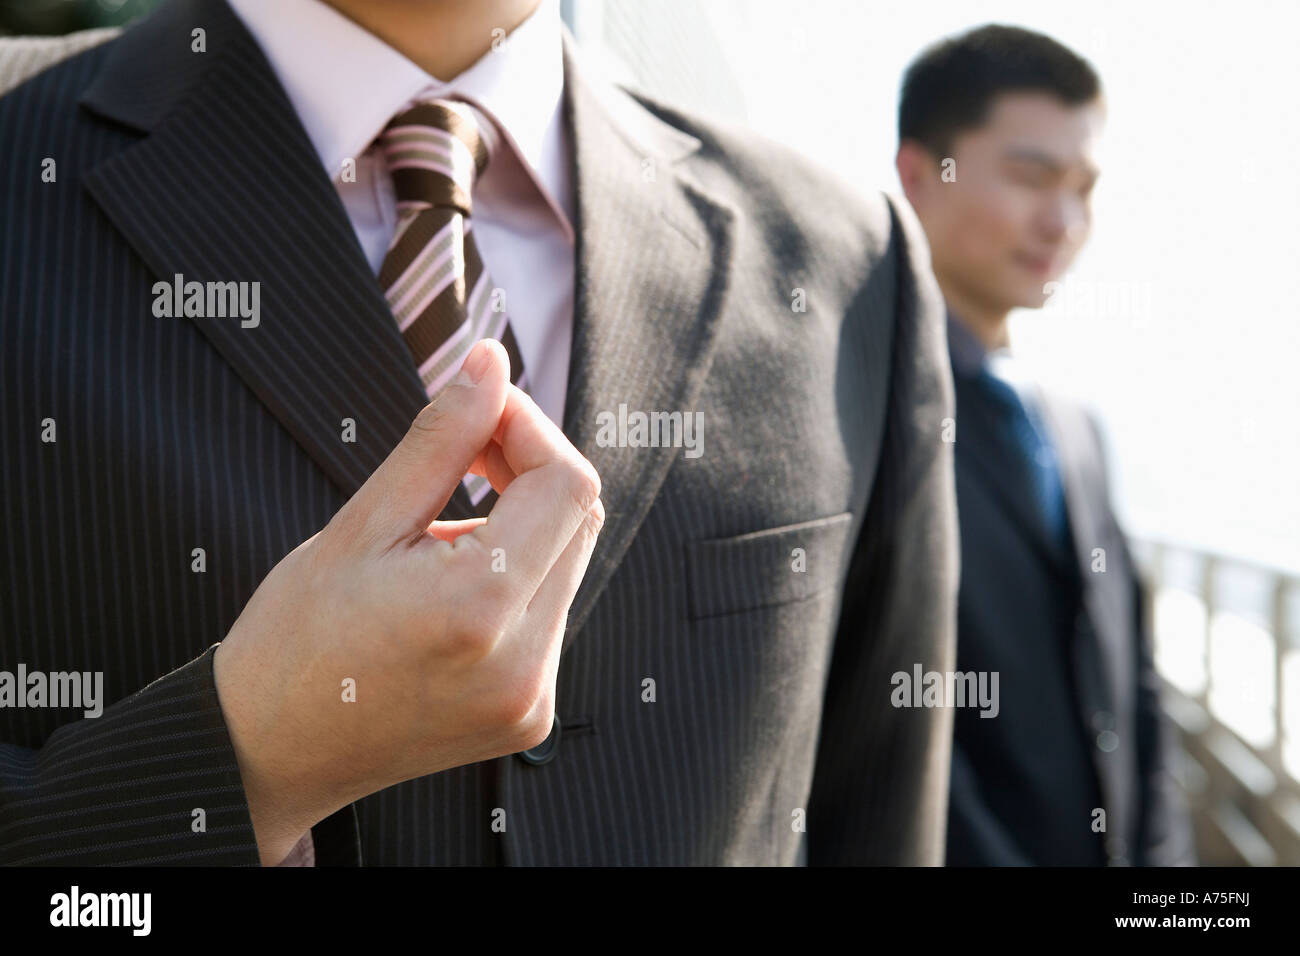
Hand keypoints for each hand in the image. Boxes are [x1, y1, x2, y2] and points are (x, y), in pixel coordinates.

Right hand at [212, 338, 602, 863]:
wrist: (269, 752)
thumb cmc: (295, 635)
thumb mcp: (360, 523)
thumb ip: (441, 440)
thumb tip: (491, 364)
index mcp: (477, 610)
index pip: (567, 485)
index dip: (530, 430)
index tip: (480, 412)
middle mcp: (524, 663)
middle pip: (578, 520)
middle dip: (530, 469)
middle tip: (464, 454)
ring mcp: (533, 698)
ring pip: (568, 563)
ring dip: (522, 525)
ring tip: (437, 538)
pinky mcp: (531, 714)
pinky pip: (551, 614)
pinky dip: (517, 577)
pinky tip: (450, 588)